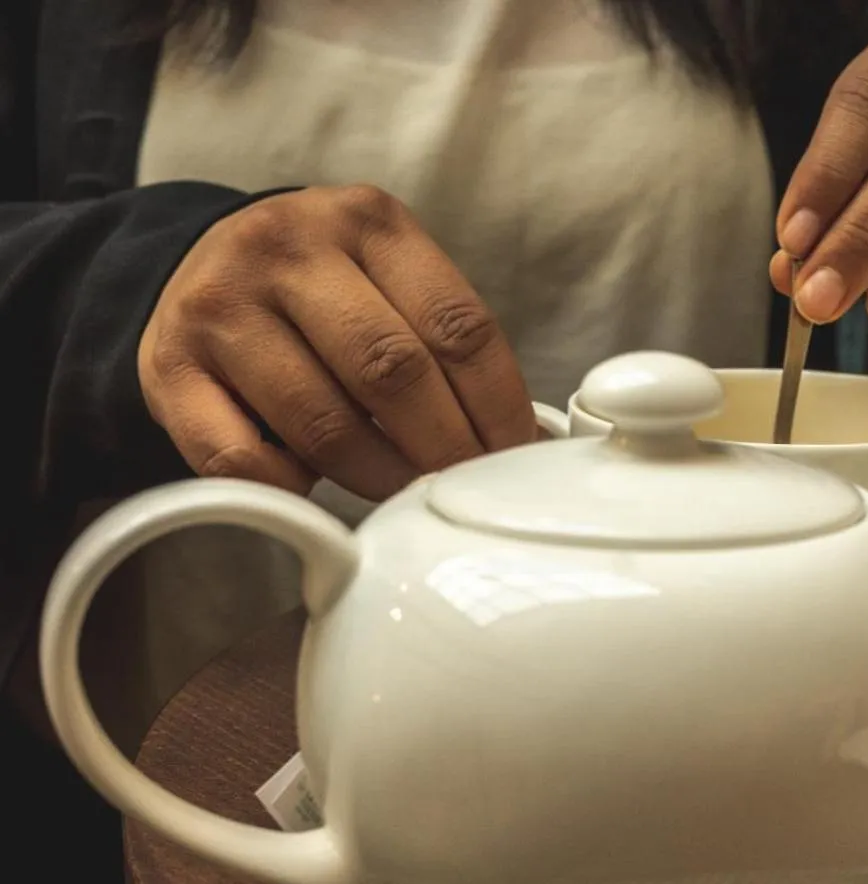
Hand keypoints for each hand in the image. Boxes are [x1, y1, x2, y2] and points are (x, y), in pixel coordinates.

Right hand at [138, 185, 536, 499]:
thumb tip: (514, 435)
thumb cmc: (321, 289)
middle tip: (458, 485)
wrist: (198, 267)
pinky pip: (239, 455)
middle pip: (393, 371)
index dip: (497, 405)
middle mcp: (288, 249)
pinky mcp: (167, 366)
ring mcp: (221, 305)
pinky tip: (314, 488)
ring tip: (399, 492)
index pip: (457, 325)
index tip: (512, 454)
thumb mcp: (386, 274)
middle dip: (442, 447)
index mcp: (367, 222)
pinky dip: (291, 486)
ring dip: (376, 476)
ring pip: (322, 422)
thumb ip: (442, 335)